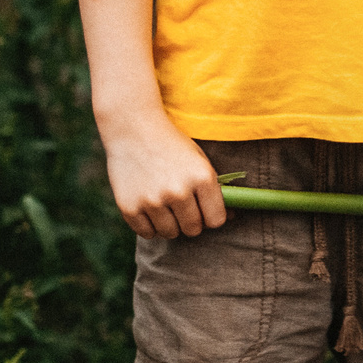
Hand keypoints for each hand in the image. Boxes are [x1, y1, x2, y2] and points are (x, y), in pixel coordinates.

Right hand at [101, 111, 229, 239]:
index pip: (216, 220)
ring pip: (170, 233)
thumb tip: (232, 217)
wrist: (132, 128)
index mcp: (202, 177)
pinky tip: (148, 206)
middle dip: (190, 221)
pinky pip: (147, 234)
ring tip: (164, 203)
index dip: (211, 217)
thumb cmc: (171, 145)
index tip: (204, 211)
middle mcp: (178, 191)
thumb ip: (214, 189)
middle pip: (193, 230)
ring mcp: (153, 201)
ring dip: (169, 224)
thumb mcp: (198, 160)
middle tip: (181, 206)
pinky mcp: (130, 208)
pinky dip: (149, 226)